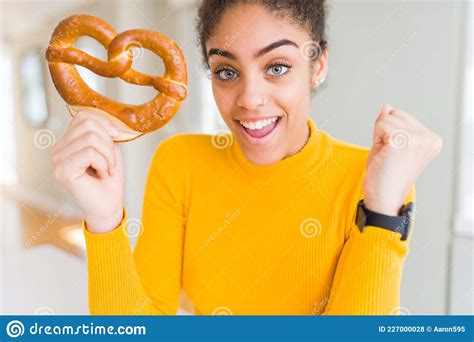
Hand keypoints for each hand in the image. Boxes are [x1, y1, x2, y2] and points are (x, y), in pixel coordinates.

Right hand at [52, 108, 124, 232]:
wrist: (109, 205)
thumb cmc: (109, 179)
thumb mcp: (110, 149)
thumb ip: (104, 132)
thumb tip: (109, 122)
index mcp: (68, 142)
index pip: (84, 115)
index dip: (105, 123)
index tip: (116, 137)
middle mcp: (58, 149)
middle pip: (88, 124)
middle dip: (108, 142)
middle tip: (110, 162)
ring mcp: (58, 160)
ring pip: (91, 138)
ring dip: (108, 156)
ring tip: (106, 170)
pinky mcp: (62, 170)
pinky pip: (90, 153)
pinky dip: (103, 163)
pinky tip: (101, 174)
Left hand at [363, 104, 442, 214]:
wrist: (383, 198)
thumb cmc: (385, 176)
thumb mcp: (388, 145)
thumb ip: (389, 125)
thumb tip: (387, 106)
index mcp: (431, 139)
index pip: (401, 116)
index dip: (389, 133)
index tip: (394, 155)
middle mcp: (429, 138)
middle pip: (394, 113)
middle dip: (384, 133)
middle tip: (388, 156)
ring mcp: (418, 138)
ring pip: (385, 118)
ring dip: (379, 138)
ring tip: (386, 157)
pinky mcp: (403, 140)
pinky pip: (379, 124)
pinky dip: (375, 140)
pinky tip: (384, 156)